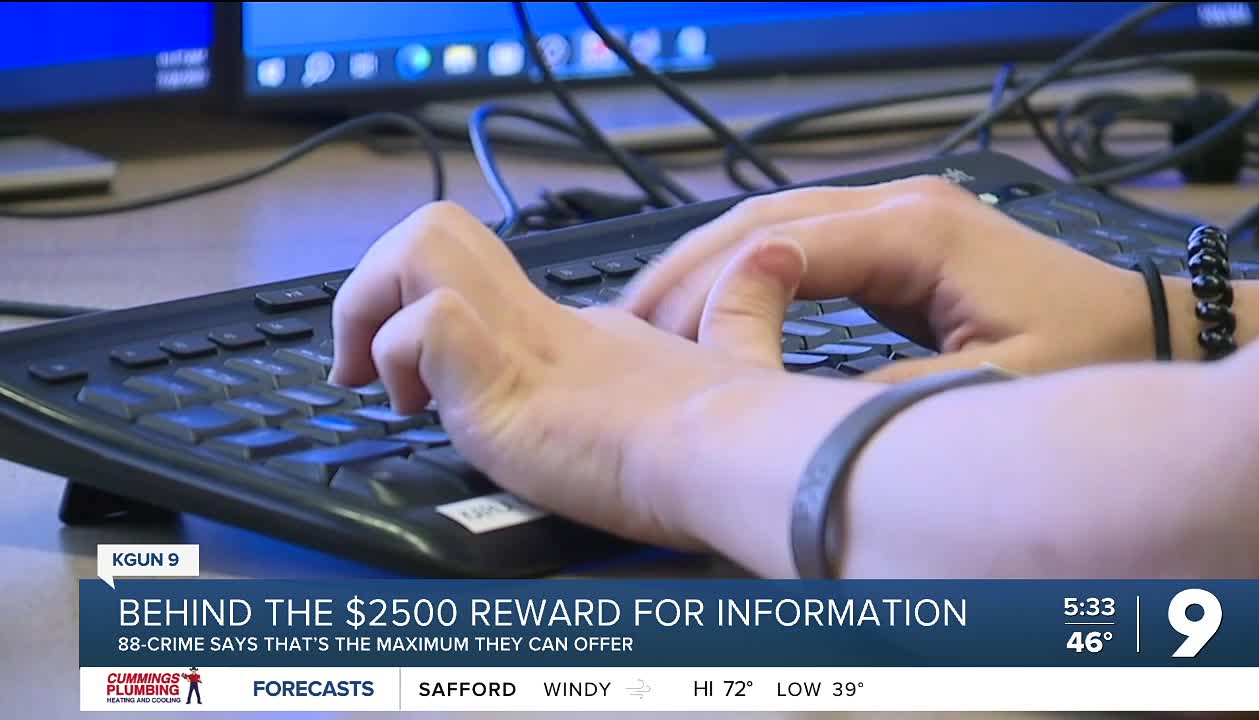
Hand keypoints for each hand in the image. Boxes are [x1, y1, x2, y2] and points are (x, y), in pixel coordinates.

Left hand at [327, 201, 811, 551]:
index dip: (424, 306)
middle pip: (435, 229)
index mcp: (578, 332)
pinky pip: (422, 324)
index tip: (400, 374)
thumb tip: (777, 266)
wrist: (732, 457)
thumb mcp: (716, 381)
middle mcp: (540, 323)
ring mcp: (518, 344)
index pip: (476, 279)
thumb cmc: (729, 441)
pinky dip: (397, 359)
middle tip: (368, 365)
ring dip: (371, 310)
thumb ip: (736, 325)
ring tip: (382, 382)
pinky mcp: (502, 378)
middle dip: (374, 284)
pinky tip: (423, 410)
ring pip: (415, 247)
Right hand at [620, 176, 1191, 379]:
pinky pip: (799, 239)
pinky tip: (712, 300)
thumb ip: (882, 399)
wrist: (1140, 327)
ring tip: (648, 313)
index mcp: (917, 230)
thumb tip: (792, 411)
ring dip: (707, 263)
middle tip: (625, 321)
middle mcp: (900, 206)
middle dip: (688, 267)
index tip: (653, 334)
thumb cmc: (1082, 349)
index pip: (780, 244)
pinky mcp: (897, 238)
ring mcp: (897, 214)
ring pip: (772, 220)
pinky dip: (744, 267)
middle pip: (761, 218)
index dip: (710, 289)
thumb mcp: (984, 391)